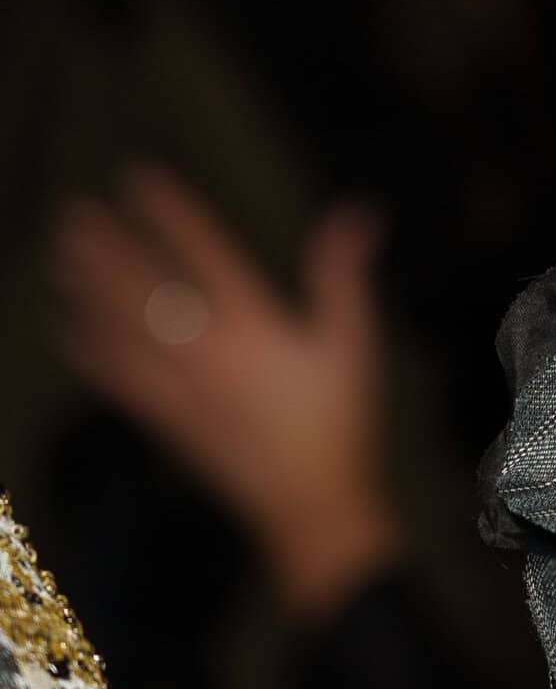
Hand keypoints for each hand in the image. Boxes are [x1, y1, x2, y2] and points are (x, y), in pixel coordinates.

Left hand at [52, 161, 398, 615]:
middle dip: (110, 250)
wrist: (312, 509)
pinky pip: (123, 382)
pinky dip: (96, 354)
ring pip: (127, 331)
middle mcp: (207, 354)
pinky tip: (74, 334)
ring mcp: (182, 391)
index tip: (140, 179)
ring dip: (92, 292)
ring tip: (63, 258)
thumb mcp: (355, 344)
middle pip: (148, 291)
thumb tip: (359, 213)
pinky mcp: (171, 424)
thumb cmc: (342, 424)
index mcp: (254, 327)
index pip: (203, 255)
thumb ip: (345, 276)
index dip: (171, 214)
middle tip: (75, 215)